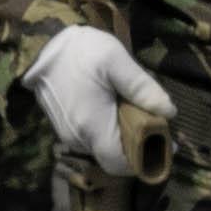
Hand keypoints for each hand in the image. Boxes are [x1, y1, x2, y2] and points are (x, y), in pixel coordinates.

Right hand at [25, 23, 173, 180]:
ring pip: (104, 148)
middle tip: (159, 123)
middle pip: (115, 157)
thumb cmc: (81, 51)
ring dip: (125, 138)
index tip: (167, 143)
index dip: (145, 160)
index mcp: (92, 125)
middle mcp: (78, 137)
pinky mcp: (64, 127)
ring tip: (141, 114)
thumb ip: (142, 88)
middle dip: (140, 146)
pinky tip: (120, 110)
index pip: (119, 164)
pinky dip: (110, 131)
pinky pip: (93, 138)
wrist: (41, 46)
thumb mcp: (116, 60)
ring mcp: (68, 134)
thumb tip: (169, 111)